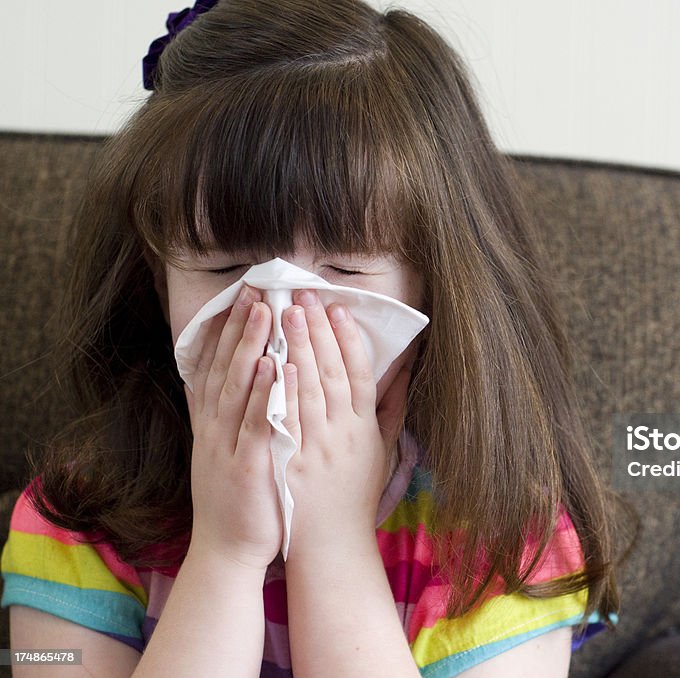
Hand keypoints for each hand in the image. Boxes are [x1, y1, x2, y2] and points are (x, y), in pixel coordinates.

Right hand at [184, 284, 282, 570]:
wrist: (228, 550)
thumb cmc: (239, 497)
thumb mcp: (225, 450)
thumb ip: (229, 415)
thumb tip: (236, 380)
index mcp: (213, 424)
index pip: (214, 368)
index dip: (224, 332)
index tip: (238, 297)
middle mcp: (215, 429)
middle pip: (225, 368)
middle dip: (239, 328)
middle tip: (253, 289)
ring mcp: (227, 446)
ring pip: (238, 389)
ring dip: (249, 348)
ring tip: (262, 312)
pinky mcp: (246, 466)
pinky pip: (256, 423)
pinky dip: (264, 393)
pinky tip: (273, 365)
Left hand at [280, 289, 412, 556]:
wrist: (330, 546)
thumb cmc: (355, 495)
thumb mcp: (383, 451)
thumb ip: (393, 408)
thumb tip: (405, 367)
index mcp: (364, 428)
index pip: (358, 373)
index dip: (348, 339)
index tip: (338, 307)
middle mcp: (343, 434)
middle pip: (330, 373)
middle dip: (316, 330)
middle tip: (303, 295)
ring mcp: (315, 448)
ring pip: (306, 390)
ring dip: (295, 348)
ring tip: (283, 313)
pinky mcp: (289, 463)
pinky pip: (283, 421)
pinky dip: (279, 391)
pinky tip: (271, 363)